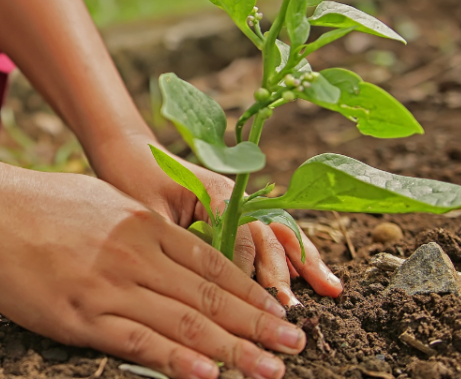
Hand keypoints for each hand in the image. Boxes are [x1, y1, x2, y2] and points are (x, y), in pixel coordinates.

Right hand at [0, 169, 304, 378]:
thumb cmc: (36, 203)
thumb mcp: (101, 201)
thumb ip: (139, 228)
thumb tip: (169, 246)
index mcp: (144, 224)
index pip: (212, 265)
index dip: (252, 292)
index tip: (280, 312)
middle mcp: (136, 254)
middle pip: (210, 297)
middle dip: (258, 324)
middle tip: (296, 345)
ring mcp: (110, 286)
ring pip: (185, 323)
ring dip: (234, 349)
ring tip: (271, 368)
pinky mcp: (80, 315)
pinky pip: (138, 342)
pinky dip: (177, 361)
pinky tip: (208, 375)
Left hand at [86, 134, 342, 305]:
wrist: (129, 152)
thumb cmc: (131, 180)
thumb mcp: (147, 212)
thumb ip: (175, 241)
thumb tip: (194, 282)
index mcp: (215, 192)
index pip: (242, 235)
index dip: (248, 269)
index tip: (253, 301)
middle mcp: (235, 196)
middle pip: (268, 234)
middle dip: (284, 272)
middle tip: (292, 308)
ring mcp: (240, 202)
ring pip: (279, 233)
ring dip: (304, 261)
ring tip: (331, 289)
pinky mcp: (236, 211)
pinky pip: (270, 233)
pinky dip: (293, 254)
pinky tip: (311, 275)